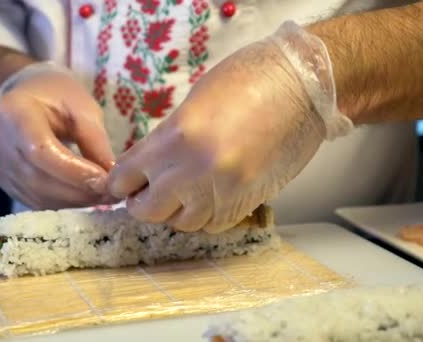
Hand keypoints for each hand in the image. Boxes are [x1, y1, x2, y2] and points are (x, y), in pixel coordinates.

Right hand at [0, 63, 116, 209]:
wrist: (24, 95)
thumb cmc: (56, 95)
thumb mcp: (81, 107)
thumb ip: (94, 140)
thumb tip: (112, 177)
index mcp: (13, 113)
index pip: (41, 151)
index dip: (74, 172)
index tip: (106, 181)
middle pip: (37, 178)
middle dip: (78, 190)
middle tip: (112, 194)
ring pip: (35, 194)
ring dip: (73, 200)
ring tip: (102, 196)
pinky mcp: (1, 181)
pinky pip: (32, 199)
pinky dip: (61, 202)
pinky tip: (82, 197)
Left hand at [108, 22, 351, 232]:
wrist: (302, 88)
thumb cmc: (247, 81)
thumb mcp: (192, 103)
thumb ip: (165, 138)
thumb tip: (148, 164)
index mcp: (173, 138)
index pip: (125, 176)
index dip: (119, 182)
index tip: (122, 184)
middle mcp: (192, 172)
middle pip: (146, 210)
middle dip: (143, 203)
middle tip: (149, 192)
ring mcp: (220, 193)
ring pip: (180, 223)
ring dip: (176, 211)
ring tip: (183, 193)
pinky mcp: (245, 205)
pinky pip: (212, 225)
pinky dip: (205, 216)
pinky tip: (209, 197)